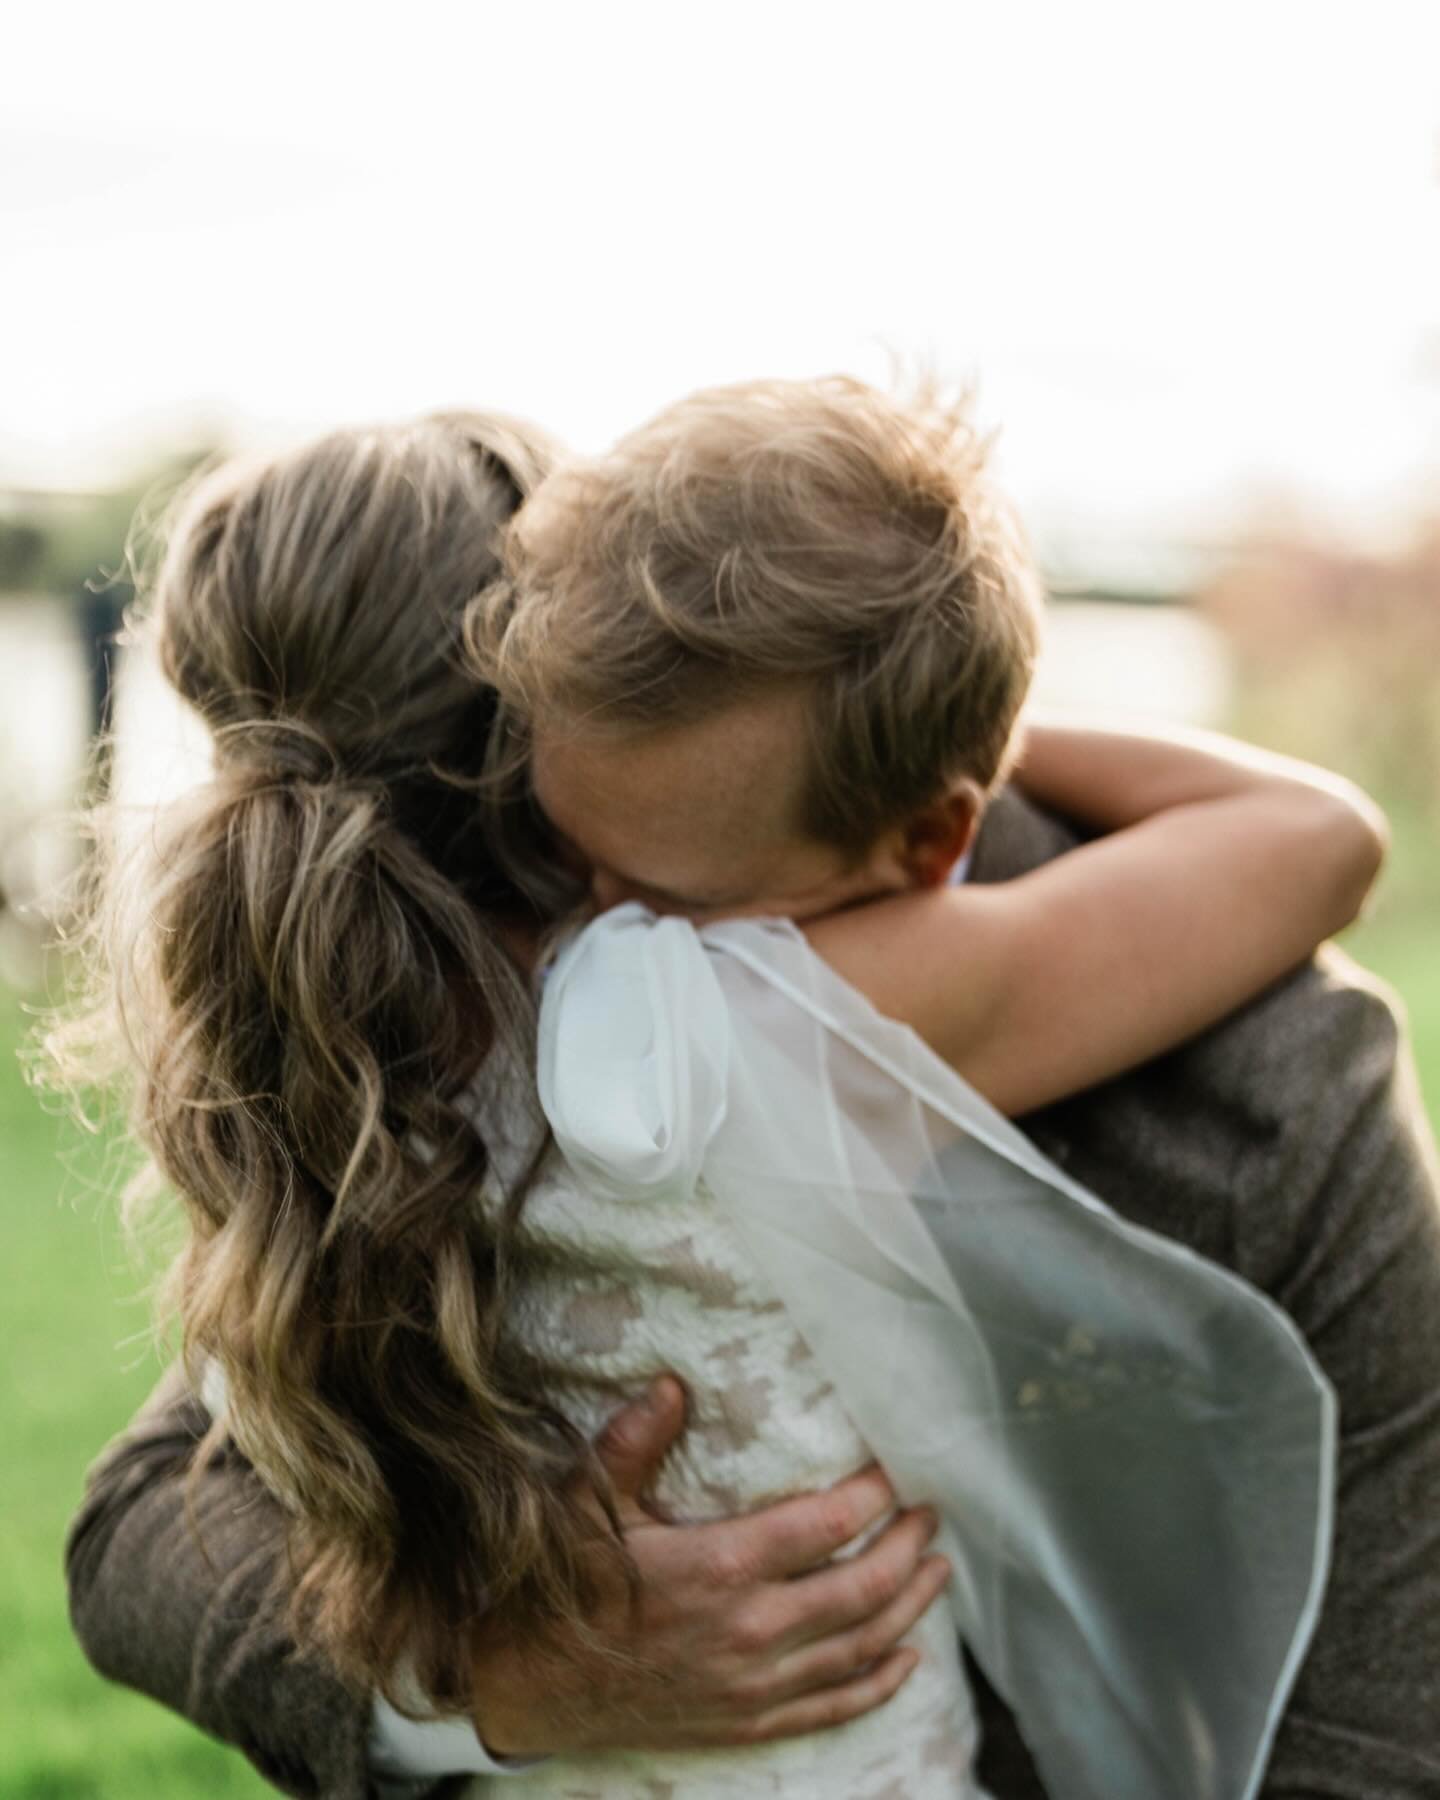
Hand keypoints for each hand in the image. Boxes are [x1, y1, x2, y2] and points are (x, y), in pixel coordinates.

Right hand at [469, 1377, 949, 1756]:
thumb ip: (635, 1440)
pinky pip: (834, 1707)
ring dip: (910, 1607)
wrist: (535, 1688)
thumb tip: (675, 1382)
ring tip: (938, 1569)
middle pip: (862, 1587)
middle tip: (931, 1513)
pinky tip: (907, 1661)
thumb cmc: (565, 1587)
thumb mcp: (590, 1503)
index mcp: (721, 1567)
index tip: (896, 1469)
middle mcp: (751, 1630)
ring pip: (860, 1646)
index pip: (827, 1526)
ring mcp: (755, 1685)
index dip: (873, 1496)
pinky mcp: (749, 1723)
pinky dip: (880, 1683)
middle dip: (908, 1546)